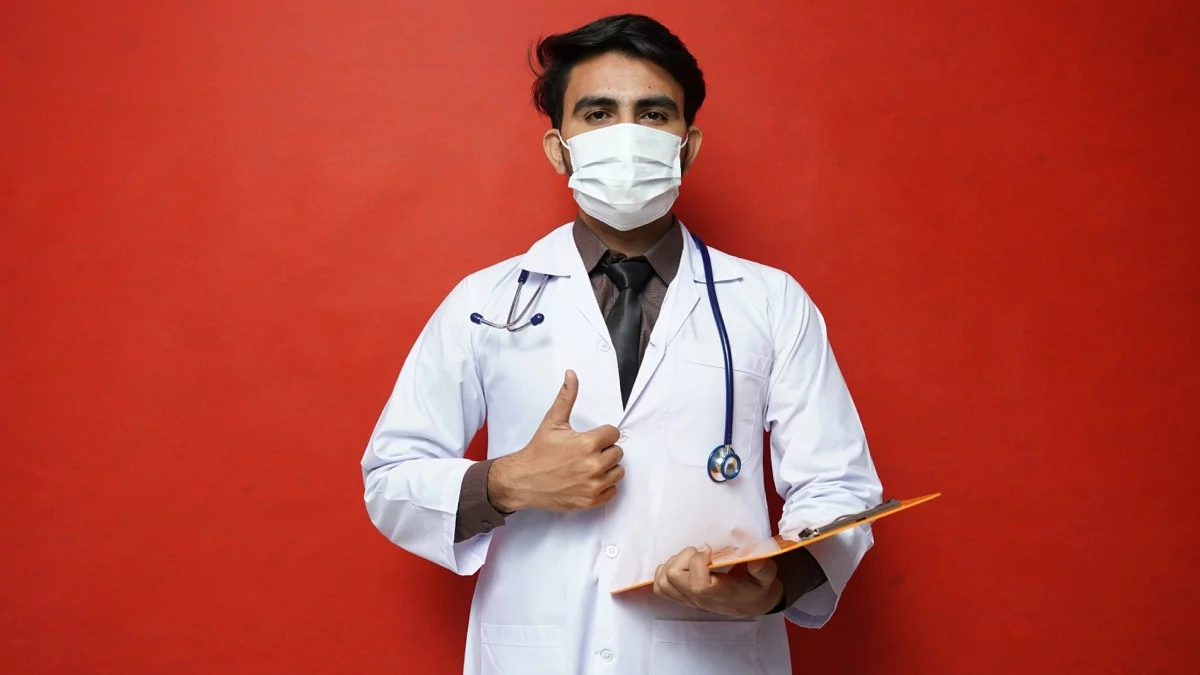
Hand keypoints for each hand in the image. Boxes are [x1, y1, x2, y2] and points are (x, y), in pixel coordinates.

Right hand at [488, 370, 623, 512]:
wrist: (523, 480)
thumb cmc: (538, 452)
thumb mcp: (552, 421)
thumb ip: (566, 397)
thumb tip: (572, 375)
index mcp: (587, 444)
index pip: (614, 434)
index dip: (603, 434)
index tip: (590, 438)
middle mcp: (593, 465)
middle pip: (618, 452)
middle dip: (604, 450)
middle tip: (586, 452)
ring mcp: (593, 485)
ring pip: (618, 472)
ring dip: (607, 468)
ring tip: (588, 465)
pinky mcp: (591, 500)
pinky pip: (612, 491)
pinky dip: (604, 486)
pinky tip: (589, 480)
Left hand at [653, 546, 783, 618]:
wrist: (752, 603)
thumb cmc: (757, 587)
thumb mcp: (766, 576)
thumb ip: (762, 567)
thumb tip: (753, 555)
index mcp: (719, 594)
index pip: (697, 583)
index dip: (698, 561)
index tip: (709, 549)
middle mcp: (699, 599)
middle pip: (673, 578)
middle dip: (683, 557)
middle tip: (699, 551)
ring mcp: (688, 599)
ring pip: (663, 582)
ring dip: (672, 563)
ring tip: (690, 557)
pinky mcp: (681, 596)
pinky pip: (661, 587)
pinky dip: (664, 572)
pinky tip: (682, 563)